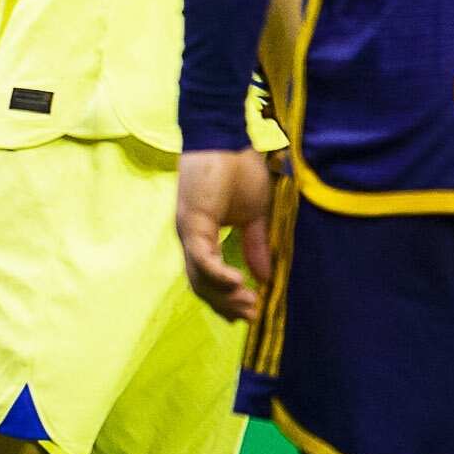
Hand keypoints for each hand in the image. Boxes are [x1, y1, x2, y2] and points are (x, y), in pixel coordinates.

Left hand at [175, 148, 277, 323]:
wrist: (228, 137)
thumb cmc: (240, 169)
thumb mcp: (255, 215)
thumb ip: (256, 245)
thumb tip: (265, 278)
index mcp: (203, 237)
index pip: (208, 280)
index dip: (226, 301)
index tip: (250, 314)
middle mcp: (190, 239)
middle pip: (201, 287)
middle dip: (226, 306)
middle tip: (251, 316)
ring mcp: (188, 231)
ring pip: (199, 278)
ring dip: (224, 296)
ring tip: (249, 303)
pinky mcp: (191, 221)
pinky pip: (202, 258)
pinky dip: (219, 275)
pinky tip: (239, 283)